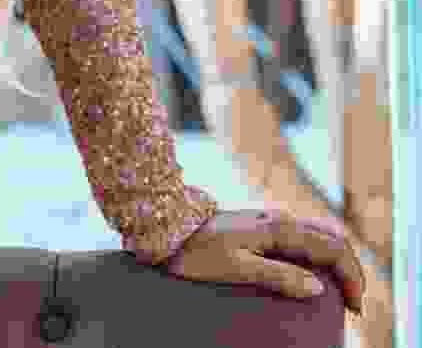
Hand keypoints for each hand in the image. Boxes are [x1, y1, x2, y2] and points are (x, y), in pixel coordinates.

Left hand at [163, 209, 365, 315]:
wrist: (170, 228)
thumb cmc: (199, 251)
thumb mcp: (238, 267)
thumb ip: (279, 276)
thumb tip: (319, 288)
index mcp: (279, 227)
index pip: (333, 246)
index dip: (351, 276)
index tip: (355, 307)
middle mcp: (279, 218)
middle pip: (331, 237)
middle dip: (350, 268)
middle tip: (354, 302)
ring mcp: (270, 219)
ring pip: (318, 234)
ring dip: (335, 260)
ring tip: (339, 291)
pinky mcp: (261, 226)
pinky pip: (301, 236)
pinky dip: (319, 254)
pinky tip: (313, 273)